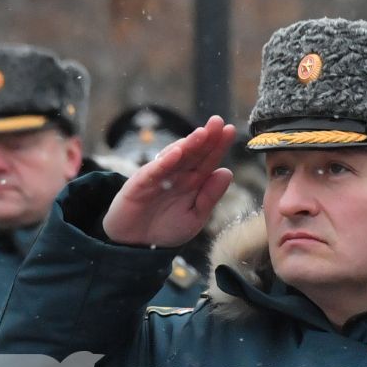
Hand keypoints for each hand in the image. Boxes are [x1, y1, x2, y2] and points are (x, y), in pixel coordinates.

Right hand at [102, 116, 238, 246]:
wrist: (136, 244)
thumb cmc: (166, 228)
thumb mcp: (194, 217)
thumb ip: (210, 197)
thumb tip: (227, 172)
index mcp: (193, 181)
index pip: (208, 160)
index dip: (218, 146)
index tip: (230, 131)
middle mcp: (177, 174)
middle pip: (194, 153)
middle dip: (206, 137)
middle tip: (218, 122)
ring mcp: (158, 176)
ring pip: (175, 157)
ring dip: (188, 144)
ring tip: (202, 133)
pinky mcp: (140, 184)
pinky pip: (154, 171)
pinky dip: (165, 162)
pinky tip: (177, 153)